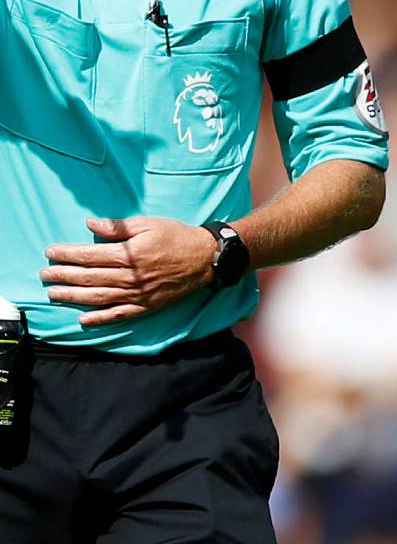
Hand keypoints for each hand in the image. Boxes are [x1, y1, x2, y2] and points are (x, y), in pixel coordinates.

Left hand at [42, 217, 216, 326]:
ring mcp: (139, 294)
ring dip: (73, 297)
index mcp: (129, 254)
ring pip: (99, 297)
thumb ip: (117, 226)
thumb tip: (91, 224)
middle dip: (63, 276)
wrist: (206, 259)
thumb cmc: (176, 236)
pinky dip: (101, 318)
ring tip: (53, 294)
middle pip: (90, 277)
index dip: (67, 254)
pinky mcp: (147, 306)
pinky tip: (83, 319)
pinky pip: (120, 315)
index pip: (89, 255)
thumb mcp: (147, 223)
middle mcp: (131, 277)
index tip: (49, 253)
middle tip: (43, 275)